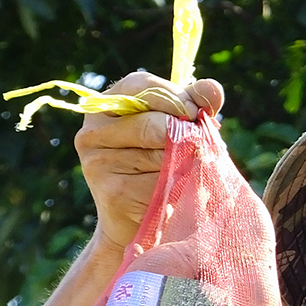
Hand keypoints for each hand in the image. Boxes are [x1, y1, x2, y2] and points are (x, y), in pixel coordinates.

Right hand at [74, 71, 224, 251]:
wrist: (138, 220)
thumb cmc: (161, 166)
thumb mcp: (176, 128)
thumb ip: (193, 104)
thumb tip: (212, 89)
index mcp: (106, 105)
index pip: (142, 86)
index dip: (175, 97)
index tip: (196, 113)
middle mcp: (94, 131)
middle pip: (154, 124)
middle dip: (185, 136)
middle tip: (200, 147)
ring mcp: (99, 162)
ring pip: (162, 156)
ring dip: (186, 165)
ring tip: (185, 172)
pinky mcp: (112, 192)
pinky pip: (162, 184)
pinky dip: (178, 188)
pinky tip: (173, 193)